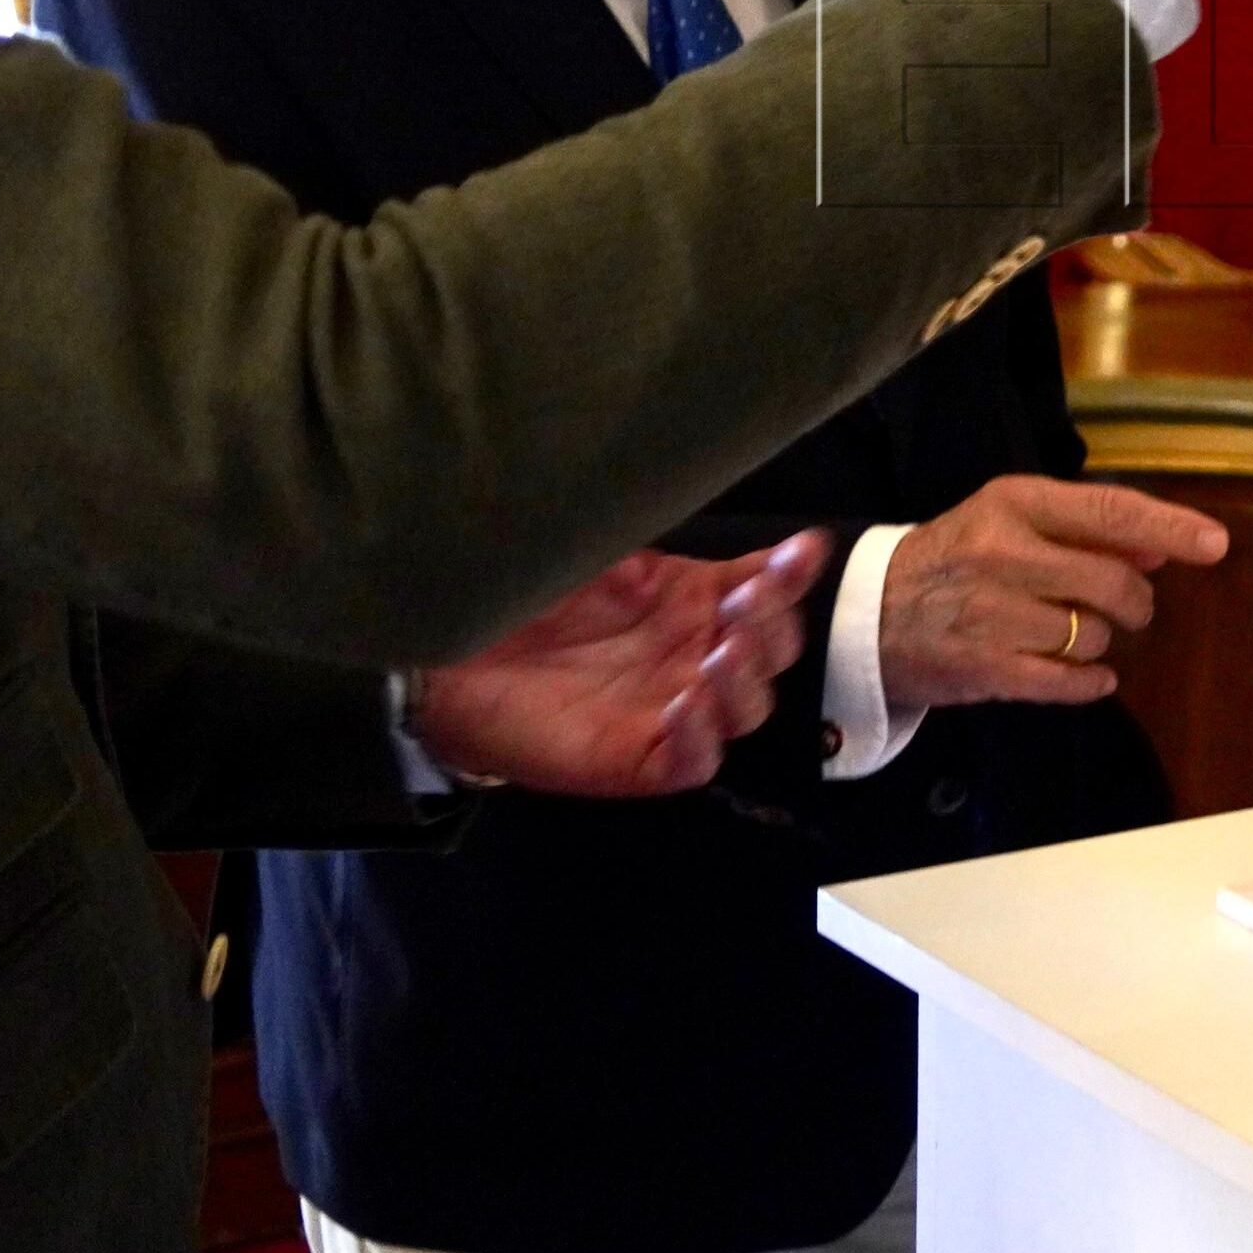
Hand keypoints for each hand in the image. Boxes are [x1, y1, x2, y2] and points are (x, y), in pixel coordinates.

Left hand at [412, 534, 829, 798]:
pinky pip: (691, 761)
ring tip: (722, 650)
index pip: (768, 592)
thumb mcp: (604, 553)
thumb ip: (666, 540)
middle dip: (772, 628)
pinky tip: (685, 701)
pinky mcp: (637, 761)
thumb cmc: (527, 596)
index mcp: (695, 603)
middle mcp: (695, 658)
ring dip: (744, 680)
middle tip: (746, 603)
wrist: (450, 652)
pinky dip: (700, 736)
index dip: (792, 575)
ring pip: (745, 711)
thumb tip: (723, 490)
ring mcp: (671, 714)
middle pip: (772, 655)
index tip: (801, 550)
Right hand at [880, 475, 1230, 711]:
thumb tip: (1163, 545)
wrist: (867, 615)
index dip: (1170, 526)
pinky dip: (1091, 682)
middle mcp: (1004, 553)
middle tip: (1123, 607)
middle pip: (1114, 582)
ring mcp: (993, 614)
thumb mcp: (1010, 522)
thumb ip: (1086, 530)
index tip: (1215, 544)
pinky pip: (1072, 681)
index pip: (1109, 510)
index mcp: (1013, 503)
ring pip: (1096, 634)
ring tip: (1067, 633)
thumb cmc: (955, 560)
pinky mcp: (987, 669)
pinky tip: (1086, 675)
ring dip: (1100, 640)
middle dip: (1134, 602)